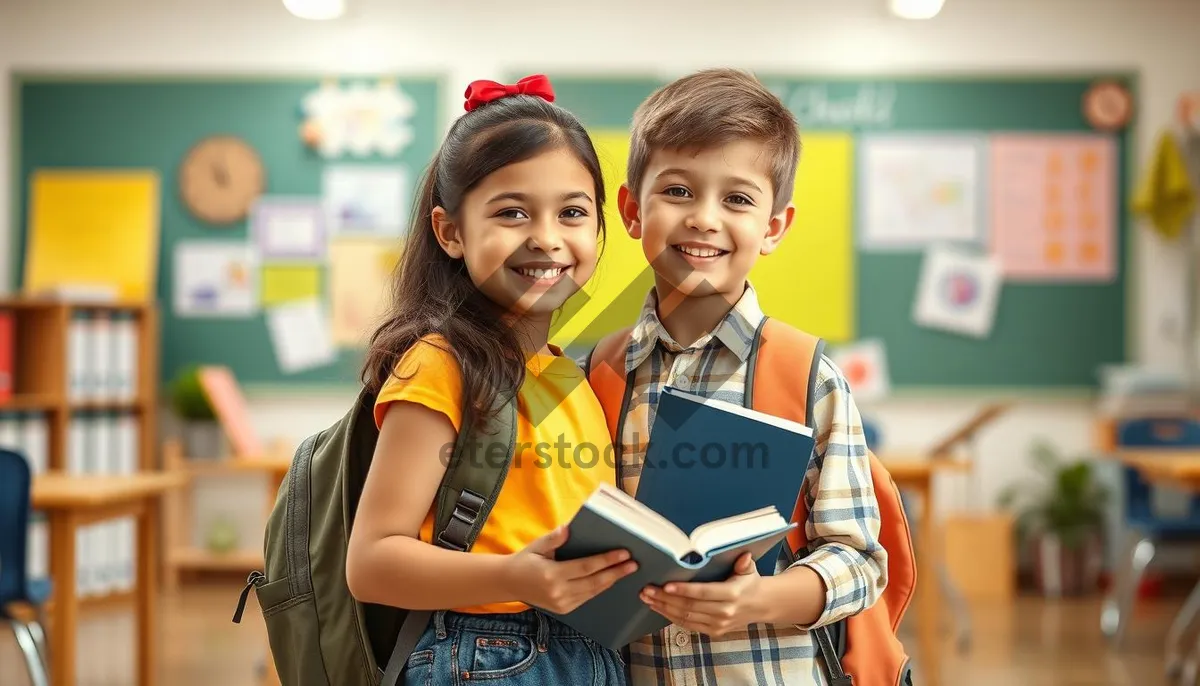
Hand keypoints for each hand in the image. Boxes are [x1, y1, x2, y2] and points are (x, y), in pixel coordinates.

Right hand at [504, 525, 637, 614]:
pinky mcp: (564, 609)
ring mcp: (562, 604)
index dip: (606, 561)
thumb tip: (570, 528)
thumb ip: (554, 538)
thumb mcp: (537, 545)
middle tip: (634, 564)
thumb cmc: (525, 560)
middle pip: (594, 582)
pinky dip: (600, 588)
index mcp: (551, 575)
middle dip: (616, 573)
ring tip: (627, 571)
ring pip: (593, 592)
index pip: (586, 567)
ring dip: (611, 581)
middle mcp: (558, 592)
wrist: (509, 583)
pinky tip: (611, 579)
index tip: (624, 553)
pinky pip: (587, 597)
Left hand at [640, 552, 762, 637]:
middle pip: (689, 606)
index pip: (703, 592)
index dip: (683, 590)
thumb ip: (744, 563)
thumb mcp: (750, 569)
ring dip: (663, 608)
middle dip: (665, 598)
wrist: (761, 605)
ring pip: (685, 617)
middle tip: (647, 590)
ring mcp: (718, 624)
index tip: (665, 585)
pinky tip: (659, 608)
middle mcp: (724, 612)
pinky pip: (688, 625)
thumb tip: (744, 555)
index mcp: (732, 594)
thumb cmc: (750, 582)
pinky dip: (671, 617)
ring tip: (647, 598)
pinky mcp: (713, 632)